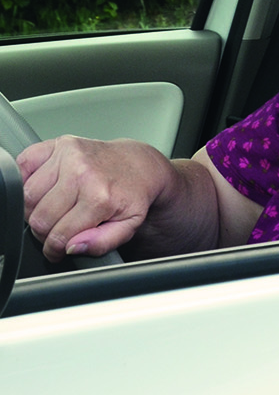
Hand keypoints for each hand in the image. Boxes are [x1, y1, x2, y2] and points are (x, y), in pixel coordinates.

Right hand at [18, 136, 176, 260]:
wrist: (139, 165)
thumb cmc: (132, 195)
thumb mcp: (129, 225)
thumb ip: (103, 242)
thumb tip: (73, 247)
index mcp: (100, 197)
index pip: (59, 236)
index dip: (54, 249)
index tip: (56, 251)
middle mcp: (82, 173)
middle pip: (39, 218)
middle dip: (44, 232)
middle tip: (55, 230)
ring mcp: (69, 155)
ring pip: (27, 196)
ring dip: (33, 209)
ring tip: (51, 210)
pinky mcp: (59, 143)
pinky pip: (23, 164)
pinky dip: (24, 180)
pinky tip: (43, 189)